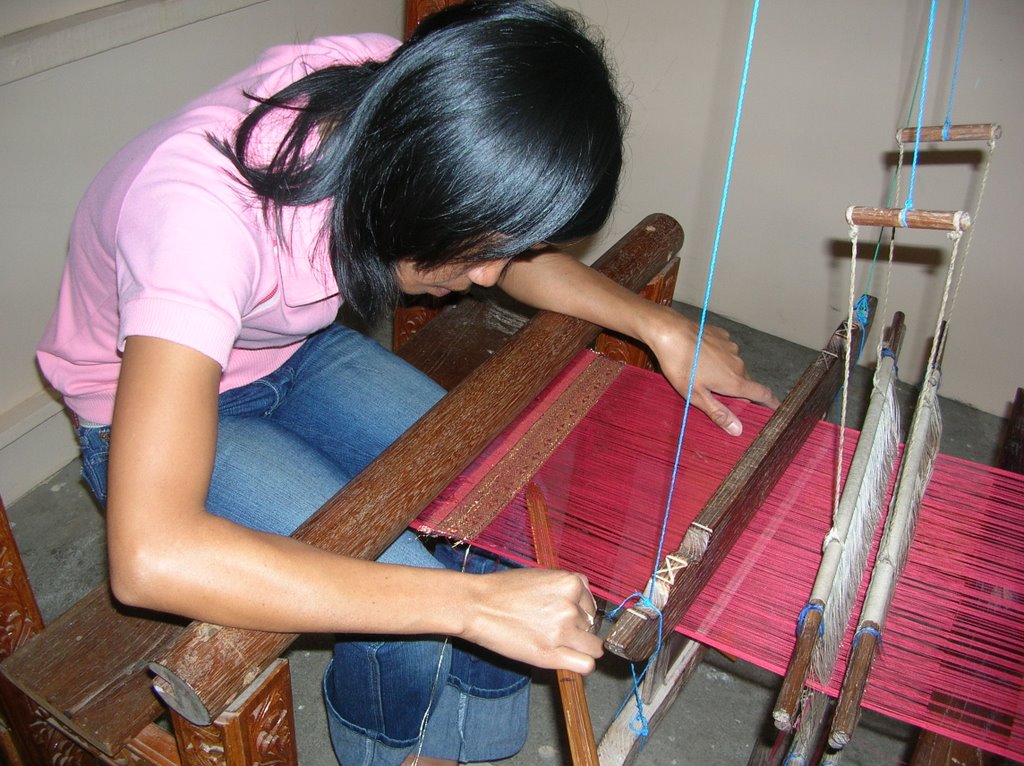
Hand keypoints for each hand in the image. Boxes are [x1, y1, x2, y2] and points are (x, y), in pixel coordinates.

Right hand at [461, 568, 601, 674]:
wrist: (477, 605)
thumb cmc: (503, 590)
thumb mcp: (540, 577)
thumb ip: (564, 589)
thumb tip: (580, 606)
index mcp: (571, 582)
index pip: (591, 602)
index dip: (579, 610)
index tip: (566, 615)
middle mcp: (571, 606)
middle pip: (592, 624)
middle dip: (578, 628)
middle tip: (554, 629)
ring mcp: (563, 631)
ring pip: (593, 646)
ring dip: (578, 646)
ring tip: (556, 642)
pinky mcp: (551, 654)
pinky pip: (586, 665)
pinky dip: (581, 664)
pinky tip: (567, 658)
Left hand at [644, 306, 779, 435]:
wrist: (670, 332)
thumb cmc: (680, 365)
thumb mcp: (696, 395)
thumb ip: (718, 412)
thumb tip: (738, 430)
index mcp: (734, 381)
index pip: (763, 394)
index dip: (773, 403)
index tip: (779, 409)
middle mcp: (738, 363)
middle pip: (745, 381)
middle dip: (736, 390)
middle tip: (718, 395)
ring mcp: (731, 347)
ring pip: (734, 366)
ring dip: (725, 372)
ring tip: (702, 374)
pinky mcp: (723, 336)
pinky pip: (725, 351)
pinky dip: (718, 357)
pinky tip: (701, 357)